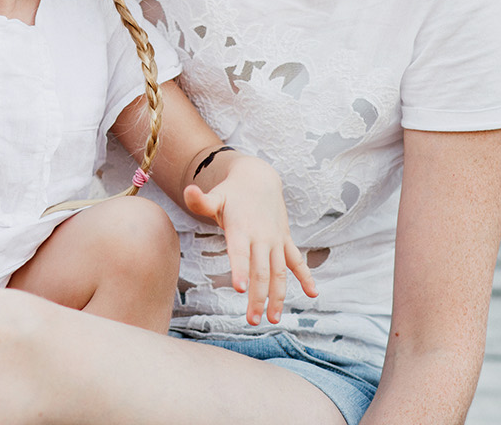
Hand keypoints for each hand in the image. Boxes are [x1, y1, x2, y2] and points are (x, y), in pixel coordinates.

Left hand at [182, 154, 316, 325]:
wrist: (259, 179)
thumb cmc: (231, 193)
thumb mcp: (215, 196)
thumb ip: (200, 201)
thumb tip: (188, 190)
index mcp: (241, 228)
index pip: (240, 252)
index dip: (240, 269)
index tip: (240, 289)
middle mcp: (261, 236)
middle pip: (261, 270)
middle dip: (258, 297)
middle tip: (252, 320)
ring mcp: (275, 240)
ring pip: (279, 272)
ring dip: (278, 296)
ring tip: (273, 319)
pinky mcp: (285, 240)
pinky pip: (297, 261)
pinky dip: (306, 276)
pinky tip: (312, 294)